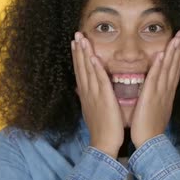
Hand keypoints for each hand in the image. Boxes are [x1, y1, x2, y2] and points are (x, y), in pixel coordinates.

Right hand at [71, 32, 123, 157]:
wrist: (103, 144)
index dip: (77, 57)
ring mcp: (95, 95)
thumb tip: (80, 91)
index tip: (75, 44)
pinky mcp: (104, 99)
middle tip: (75, 35)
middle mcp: (88, 92)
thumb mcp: (91, 111)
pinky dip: (96, 69)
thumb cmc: (101, 129)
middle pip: (81, 67)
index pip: (80, 72)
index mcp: (86, 95)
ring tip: (81, 39)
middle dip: (78, 50)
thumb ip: (88, 99)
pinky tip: (93, 57)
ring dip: (84, 54)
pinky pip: (100, 81)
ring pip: (88, 70)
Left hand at [130, 30, 179, 147]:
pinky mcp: (151, 98)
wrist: (150, 142)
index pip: (174, 71)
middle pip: (174, 66)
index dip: (178, 56)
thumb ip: (157, 98)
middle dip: (179, 49)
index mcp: (167, 94)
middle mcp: (166, 91)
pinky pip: (155, 79)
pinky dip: (159, 67)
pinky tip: (162, 55)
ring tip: (177, 38)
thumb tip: (157, 90)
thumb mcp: (156, 110)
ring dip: (173, 53)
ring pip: (168, 69)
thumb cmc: (149, 128)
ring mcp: (160, 94)